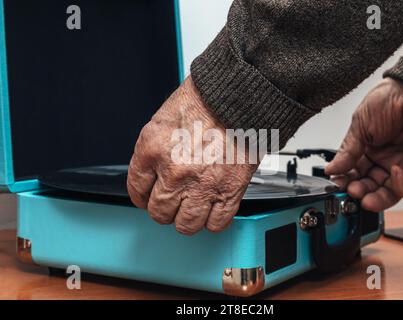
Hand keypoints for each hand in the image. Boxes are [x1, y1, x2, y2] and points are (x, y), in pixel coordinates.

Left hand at [127, 76, 257, 234]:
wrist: (240, 98)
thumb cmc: (206, 102)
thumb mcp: (163, 120)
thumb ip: (154, 151)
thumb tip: (152, 174)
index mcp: (153, 150)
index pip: (136, 189)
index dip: (141, 196)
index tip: (147, 197)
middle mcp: (175, 172)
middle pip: (158, 212)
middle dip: (163, 208)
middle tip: (171, 202)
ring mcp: (202, 185)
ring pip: (186, 224)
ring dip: (186, 219)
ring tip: (191, 208)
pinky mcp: (229, 191)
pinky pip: (216, 223)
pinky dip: (213, 221)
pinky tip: (212, 209)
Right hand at [326, 78, 402, 211]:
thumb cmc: (387, 101)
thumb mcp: (359, 127)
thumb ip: (347, 152)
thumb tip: (331, 169)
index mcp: (367, 151)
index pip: (354, 174)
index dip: (346, 181)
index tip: (336, 184)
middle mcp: (384, 160)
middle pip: (370, 187)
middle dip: (359, 192)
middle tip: (351, 192)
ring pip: (389, 194)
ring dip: (377, 199)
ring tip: (365, 198)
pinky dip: (400, 186)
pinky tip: (392, 172)